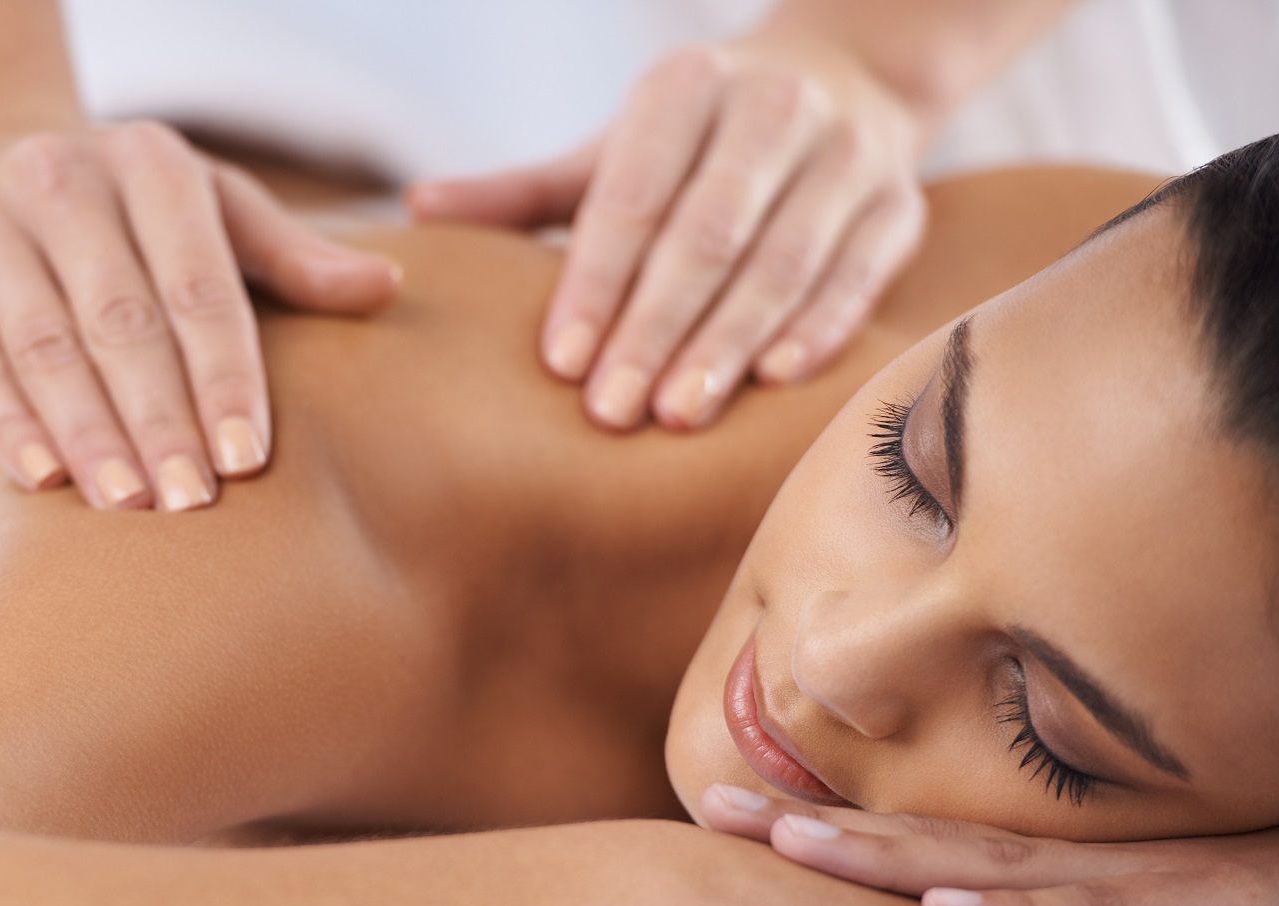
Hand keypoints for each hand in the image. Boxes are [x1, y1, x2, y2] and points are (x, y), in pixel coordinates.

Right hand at [0, 121, 399, 510]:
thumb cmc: (120, 209)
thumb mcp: (205, 207)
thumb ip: (287, 256)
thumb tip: (385, 289)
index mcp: (150, 165)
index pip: (198, 286)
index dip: (224, 375)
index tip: (247, 459)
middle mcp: (63, 180)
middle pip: (121, 321)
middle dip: (159, 418)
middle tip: (193, 501)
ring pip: (44, 345)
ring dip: (87, 432)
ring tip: (128, 504)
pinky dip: (6, 422)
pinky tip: (42, 480)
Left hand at [409, 34, 925, 430]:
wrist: (848, 79)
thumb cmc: (696, 142)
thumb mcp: (615, 149)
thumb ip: (525, 193)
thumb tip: (418, 213)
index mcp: (686, 89)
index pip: (633, 196)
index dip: (597, 282)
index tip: (563, 363)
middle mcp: (771, 111)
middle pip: (707, 234)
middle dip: (656, 327)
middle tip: (614, 412)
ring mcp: (844, 156)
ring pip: (783, 258)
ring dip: (730, 341)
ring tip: (680, 414)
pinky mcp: (899, 205)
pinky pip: (859, 271)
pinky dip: (821, 327)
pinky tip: (776, 381)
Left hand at [701, 783, 1278, 905]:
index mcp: (1043, 871)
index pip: (912, 844)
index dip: (820, 827)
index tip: (726, 814)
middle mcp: (1062, 866)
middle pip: (916, 841)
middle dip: (813, 824)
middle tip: (714, 809)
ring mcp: (1116, 883)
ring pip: (980, 864)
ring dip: (881, 853)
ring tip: (790, 840)